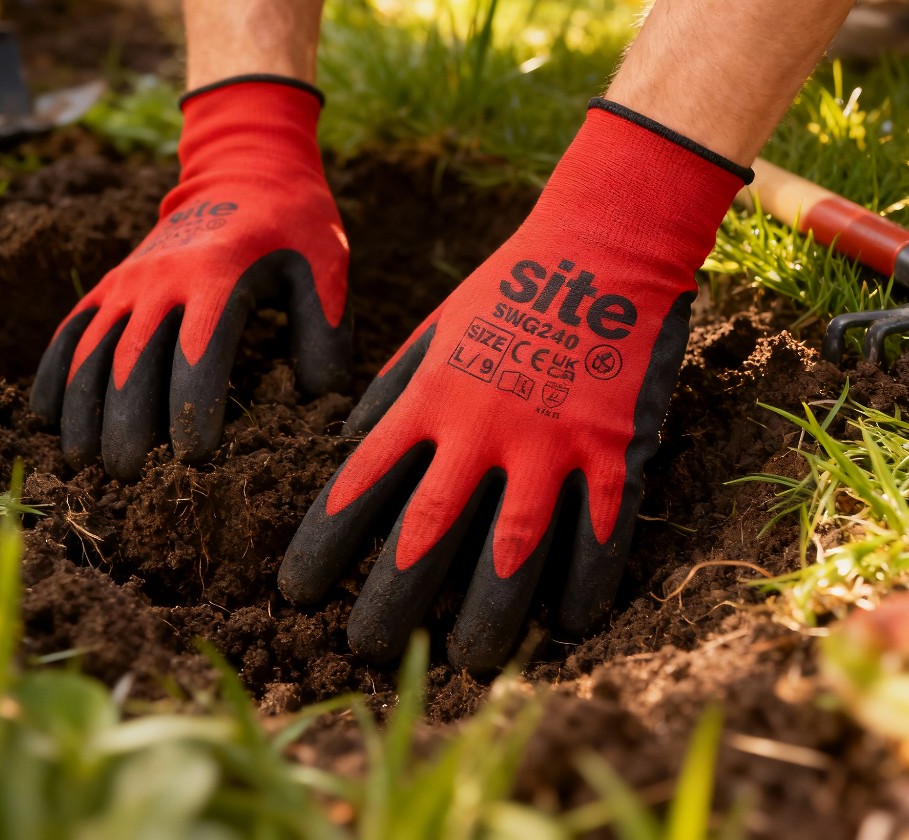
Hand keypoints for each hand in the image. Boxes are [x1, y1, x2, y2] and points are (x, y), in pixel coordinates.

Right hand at [31, 77, 349, 480]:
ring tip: (85, 465)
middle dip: (127, 425)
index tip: (195, 459)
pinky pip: (69, 330)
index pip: (198, 354)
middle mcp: (161, 280)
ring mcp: (128, 280)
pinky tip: (46, 418)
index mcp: (218, 275)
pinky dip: (53, 374)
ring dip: (83, 411)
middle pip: (132, 361)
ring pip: (90, 352)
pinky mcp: (111, 282)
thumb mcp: (324, 266)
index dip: (193, 410)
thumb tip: (319, 399)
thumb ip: (323, 330)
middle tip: (131, 480)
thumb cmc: (292, 225)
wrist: (244, 167)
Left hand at [278, 99, 750, 671]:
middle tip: (364, 650)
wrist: (603, 247)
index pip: (362, 484)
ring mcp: (551, 444)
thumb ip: (393, 392)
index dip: (324, 544)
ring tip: (463, 661)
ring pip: (512, 549)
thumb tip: (349, 447)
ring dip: (485, 613)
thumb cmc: (510, 287)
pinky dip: (582, 586)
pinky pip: (597, 534)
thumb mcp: (435, 331)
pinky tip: (566, 627)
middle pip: (428, 531)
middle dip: (392, 599)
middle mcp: (482, 429)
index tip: (296, 592)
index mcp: (431, 398)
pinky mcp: (612, 451)